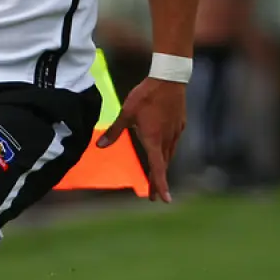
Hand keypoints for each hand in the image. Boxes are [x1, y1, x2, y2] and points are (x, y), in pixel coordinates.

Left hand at [96, 77, 186, 202]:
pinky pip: (174, 143)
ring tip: (158, 176)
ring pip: (169, 155)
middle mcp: (166, 139)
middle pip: (163, 165)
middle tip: (155, 196)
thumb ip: (115, 131)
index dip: (159, 184)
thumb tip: (100, 146)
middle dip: (158, 181)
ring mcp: (175, 132)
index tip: (164, 200)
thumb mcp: (126, 113)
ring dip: (163, 167)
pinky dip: (168, 152)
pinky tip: (165, 150)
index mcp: (153, 139)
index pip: (157, 168)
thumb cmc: (146, 95)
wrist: (169, 79)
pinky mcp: (180, 125)